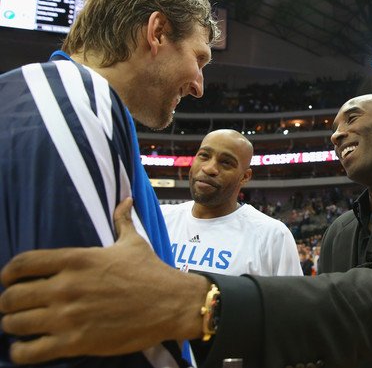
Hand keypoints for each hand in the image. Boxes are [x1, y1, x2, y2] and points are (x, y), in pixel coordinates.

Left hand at [0, 198, 206, 363]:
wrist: (173, 303)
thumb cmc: (152, 272)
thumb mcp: (134, 242)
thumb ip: (122, 220)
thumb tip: (127, 200)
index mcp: (77, 259)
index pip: (21, 264)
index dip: (7, 274)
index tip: (8, 281)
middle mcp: (67, 286)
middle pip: (11, 296)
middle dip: (7, 303)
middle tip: (15, 308)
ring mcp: (69, 316)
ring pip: (15, 324)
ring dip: (13, 326)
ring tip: (21, 327)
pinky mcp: (75, 342)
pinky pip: (28, 351)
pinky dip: (21, 351)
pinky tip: (28, 347)